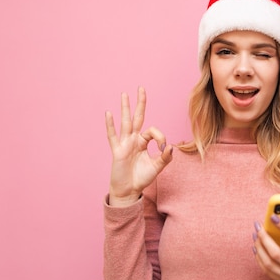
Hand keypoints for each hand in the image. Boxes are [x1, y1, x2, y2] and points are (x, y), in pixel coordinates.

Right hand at [105, 87, 172, 205]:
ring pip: (125, 122)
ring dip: (125, 108)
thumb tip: (171, 146)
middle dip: (140, 103)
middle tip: (141, 88)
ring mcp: (124, 144)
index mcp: (143, 142)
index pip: (152, 131)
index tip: (164, 147)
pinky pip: (113, 136)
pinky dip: (110, 125)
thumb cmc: (142, 178)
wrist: (129, 190)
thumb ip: (165, 157)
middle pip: (137, 118)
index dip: (160, 136)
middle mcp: (134, 140)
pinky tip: (108, 113)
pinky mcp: (117, 151)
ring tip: (124, 94)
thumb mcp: (157, 167)